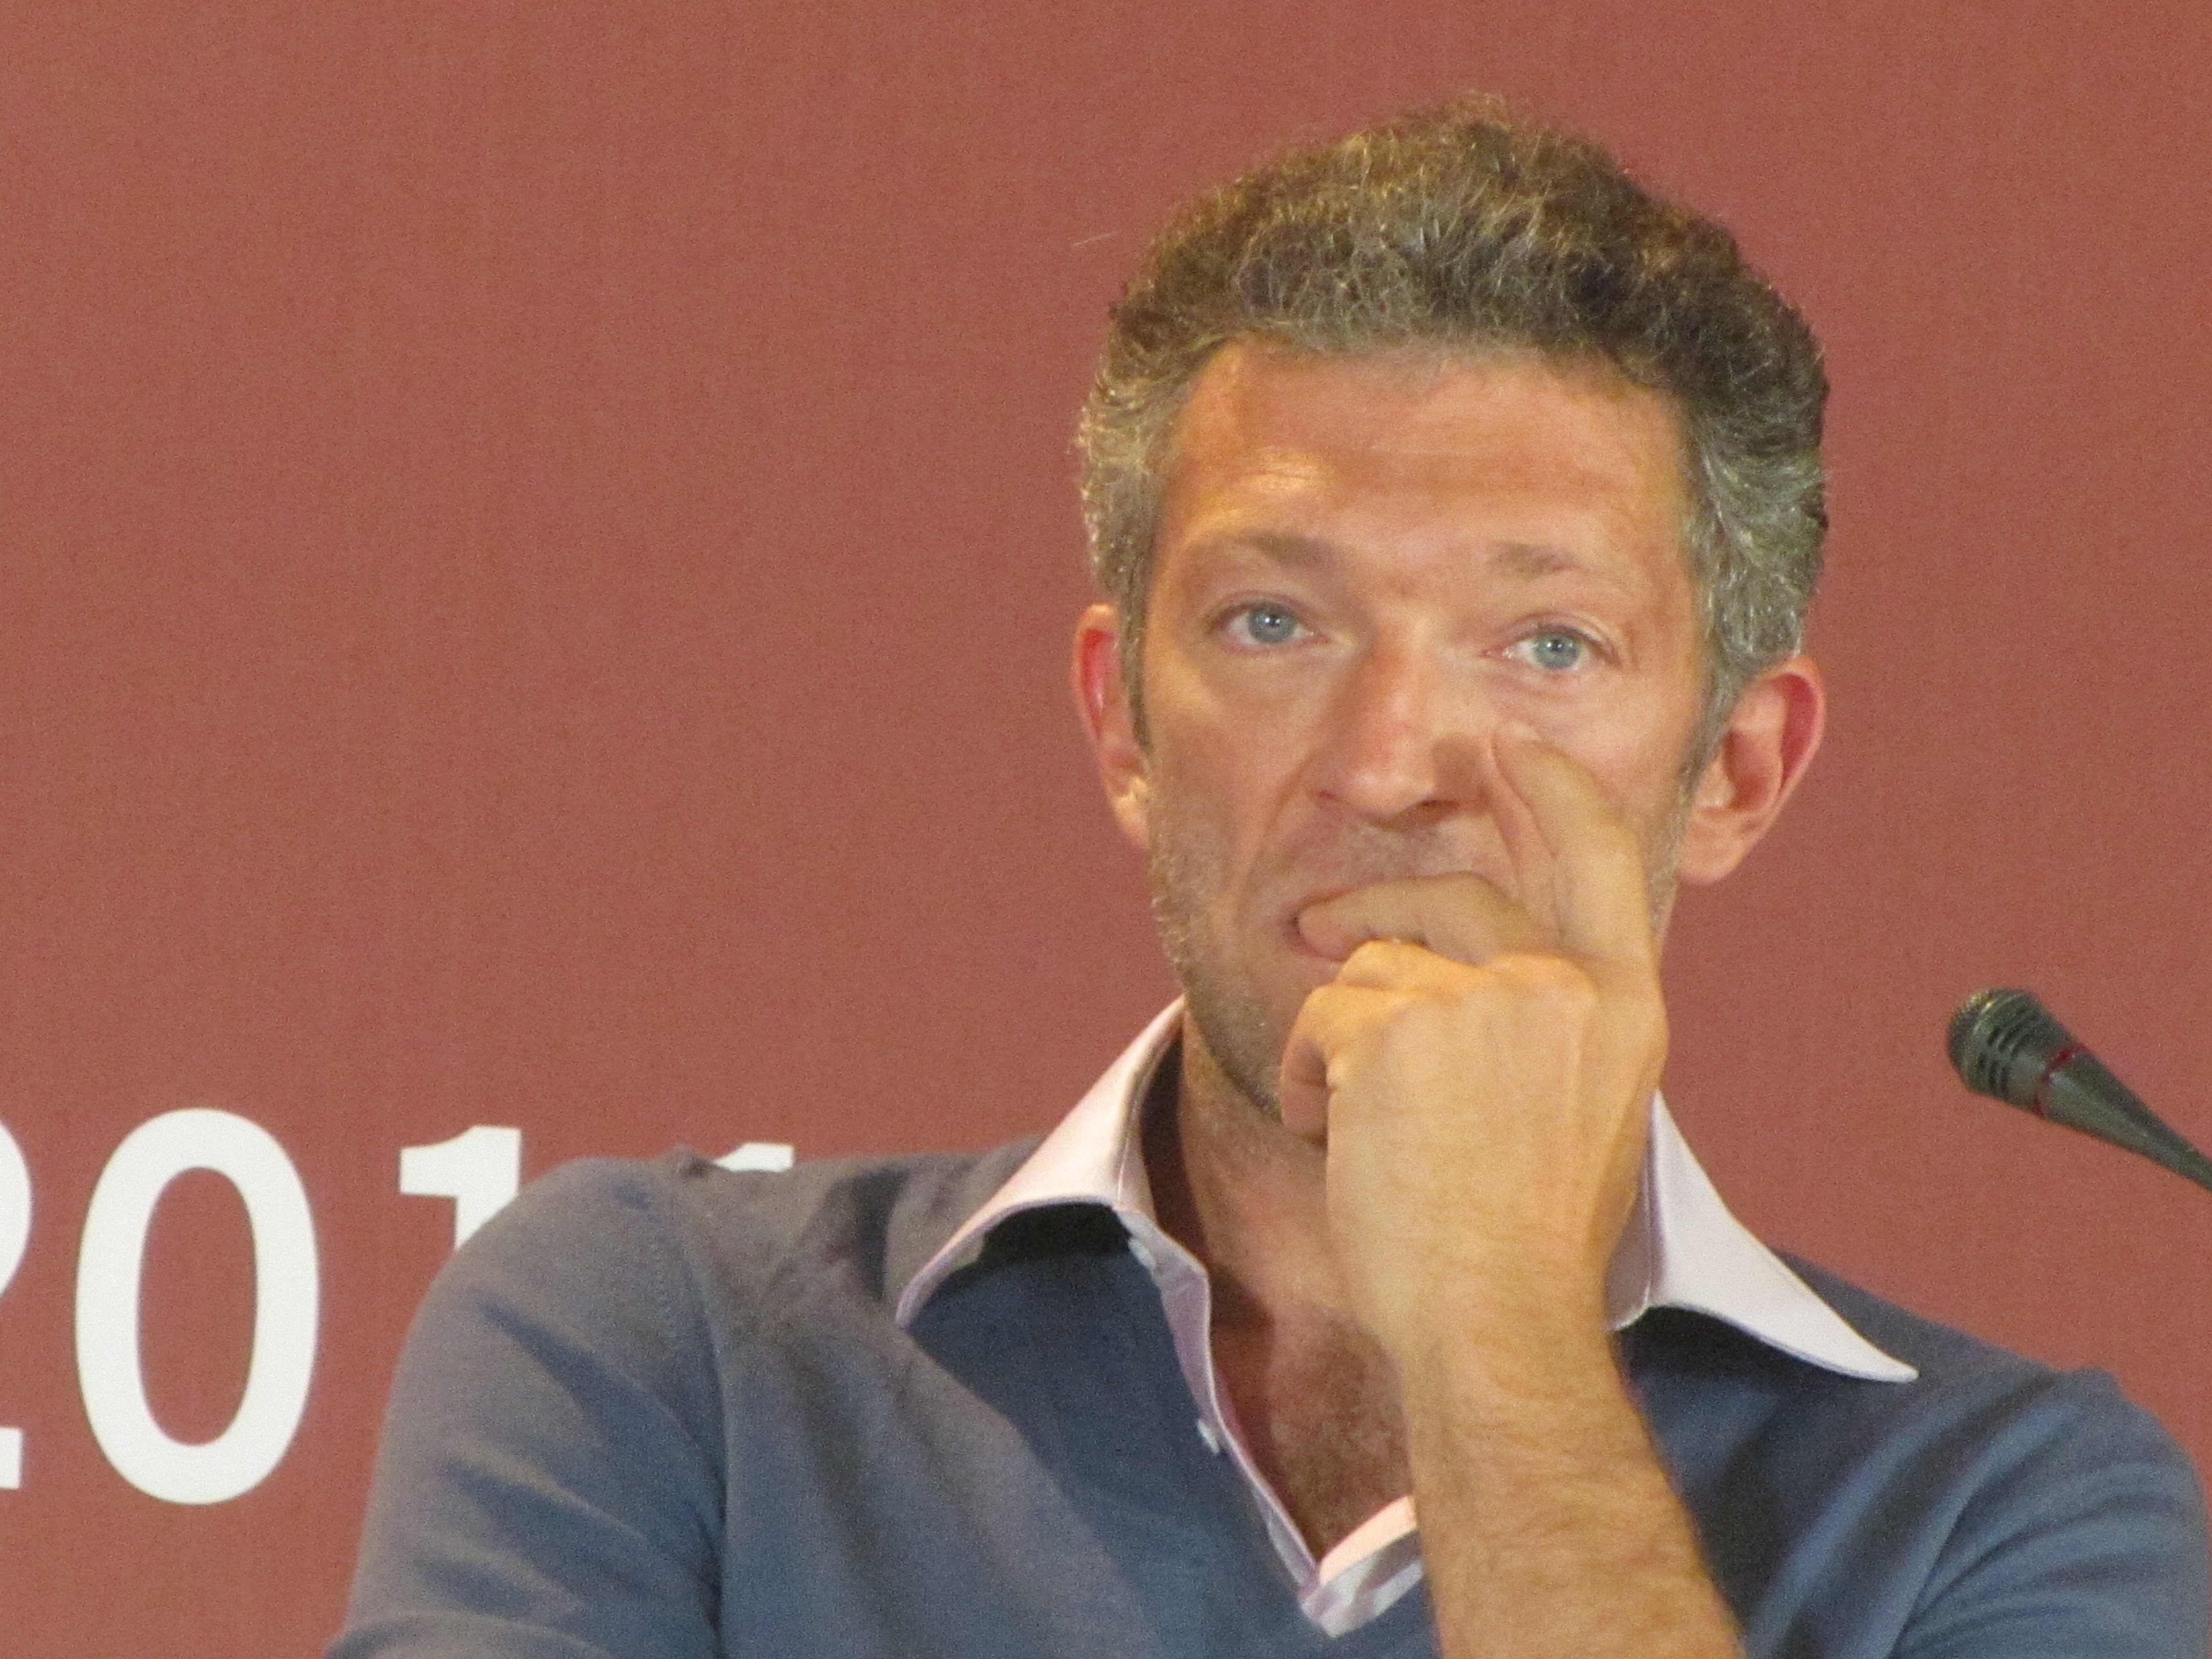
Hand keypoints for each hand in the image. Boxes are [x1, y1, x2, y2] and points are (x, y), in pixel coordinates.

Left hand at [1277, 722, 1667, 1361]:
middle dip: (1379, 904)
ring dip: (1344, 1038)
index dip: (1551, 786)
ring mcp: (1479, 1002)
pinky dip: (1305, 1076)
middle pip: (1457, 895)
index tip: (1510, 744)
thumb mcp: (1587, 1118)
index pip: (1598, 854)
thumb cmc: (1530, 1246)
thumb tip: (1496, 972)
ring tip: (1355, 1127)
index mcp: (1622, 1009)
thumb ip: (1557, 1031)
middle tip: (1322, 917)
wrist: (1494, 1320)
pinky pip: (1319, 1021)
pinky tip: (1331, 1138)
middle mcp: (1561, 988)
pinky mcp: (1394, 1029)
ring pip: (1373, 967)